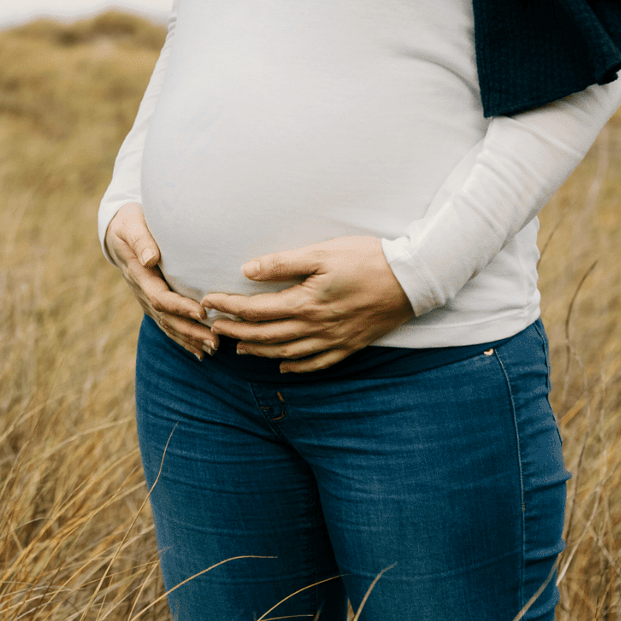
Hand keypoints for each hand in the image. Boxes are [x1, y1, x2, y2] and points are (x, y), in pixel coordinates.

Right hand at [104, 203, 216, 359]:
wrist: (117, 230)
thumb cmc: (130, 222)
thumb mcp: (132, 224)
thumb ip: (141, 240)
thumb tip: (151, 258)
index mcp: (139, 274)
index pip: (160, 297)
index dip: (181, 307)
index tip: (202, 312)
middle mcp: (142, 291)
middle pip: (167, 317)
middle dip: (190, 331)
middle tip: (215, 341)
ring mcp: (146, 299)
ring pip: (168, 324)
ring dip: (190, 339)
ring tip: (213, 349)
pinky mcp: (153, 301)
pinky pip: (167, 323)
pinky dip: (183, 338)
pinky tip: (199, 350)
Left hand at [201, 236, 413, 372]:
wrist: (412, 279)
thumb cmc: (367, 259)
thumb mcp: (322, 252)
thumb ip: (283, 264)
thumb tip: (247, 270)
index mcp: (304, 303)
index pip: (254, 310)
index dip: (228, 307)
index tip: (208, 302)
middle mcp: (315, 327)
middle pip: (265, 335)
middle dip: (235, 331)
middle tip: (214, 327)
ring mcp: (332, 340)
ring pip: (285, 353)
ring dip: (258, 351)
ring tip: (239, 346)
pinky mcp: (349, 346)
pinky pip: (316, 364)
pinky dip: (295, 368)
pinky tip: (282, 366)